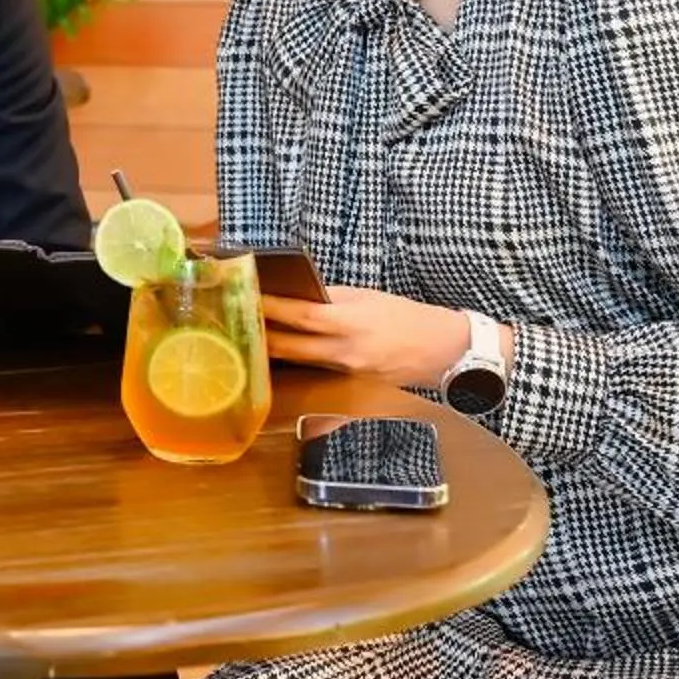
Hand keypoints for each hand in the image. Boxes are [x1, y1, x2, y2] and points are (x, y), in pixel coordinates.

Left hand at [257, 286, 472, 389]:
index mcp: (352, 322)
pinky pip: (316, 377)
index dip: (272, 307)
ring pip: (299, 363)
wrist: (442, 350)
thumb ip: (333, 297)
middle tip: (236, 320)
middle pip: (291, 346)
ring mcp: (347, 373)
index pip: (302, 315)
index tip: (248, 295)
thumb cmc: (407, 316)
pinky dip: (297, 369)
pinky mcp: (351, 386)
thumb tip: (299, 292)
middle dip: (260, 334)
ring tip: (250, 336)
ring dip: (274, 351)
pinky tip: (279, 363)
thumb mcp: (369, 297)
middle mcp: (345, 351)